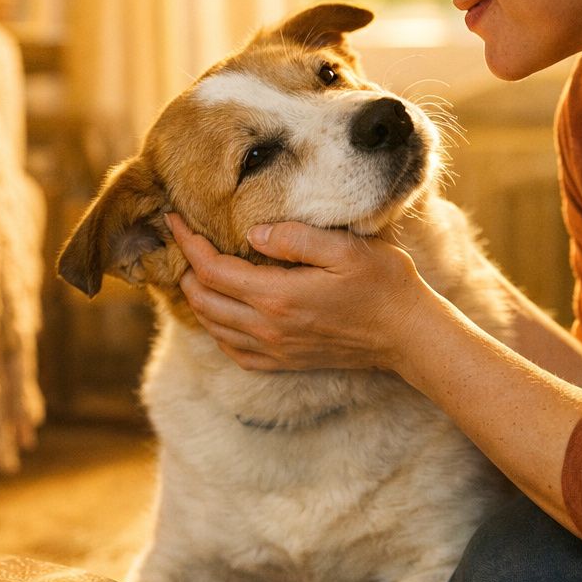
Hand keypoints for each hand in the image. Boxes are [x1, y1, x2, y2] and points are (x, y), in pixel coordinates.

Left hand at [169, 213, 429, 371]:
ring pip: (212, 326)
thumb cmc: (383, 285)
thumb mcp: (345, 248)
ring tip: (195, 269)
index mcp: (276, 296)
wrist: (407, 335)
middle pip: (202, 299)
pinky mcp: (283, 362)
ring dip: (197, 297)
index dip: (187, 243)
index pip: (211, 270)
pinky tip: (222, 309)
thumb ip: (294, 238)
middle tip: (183, 240)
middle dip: (185, 268)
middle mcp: (267, 328)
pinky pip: (233, 349)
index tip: (175, 219)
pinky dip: (217, 327)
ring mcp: (274, 349)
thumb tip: (252, 232)